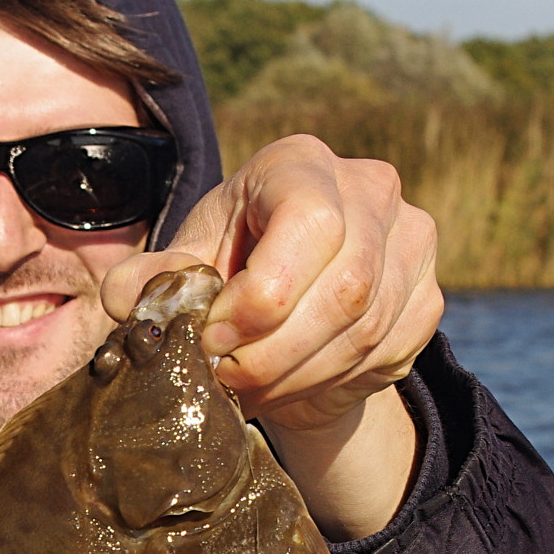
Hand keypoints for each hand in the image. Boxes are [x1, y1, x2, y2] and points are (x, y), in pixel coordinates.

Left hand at [101, 134, 442, 431]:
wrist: (292, 301)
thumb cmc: (231, 264)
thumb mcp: (189, 261)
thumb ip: (154, 278)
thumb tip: (125, 299)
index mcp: (302, 164)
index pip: (308, 223)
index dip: (262, 295)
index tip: (215, 338)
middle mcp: (371, 189)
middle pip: (344, 289)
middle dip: (273, 352)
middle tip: (225, 379)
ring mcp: (412, 242)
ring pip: (364, 331)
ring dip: (295, 376)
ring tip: (247, 389)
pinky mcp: (428, 297)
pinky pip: (384, 355)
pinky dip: (328, 383)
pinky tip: (287, 386)